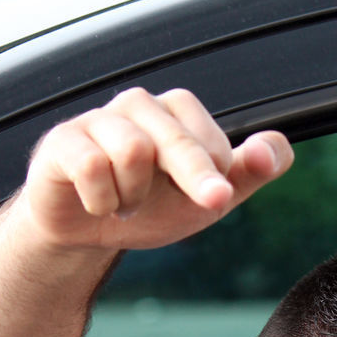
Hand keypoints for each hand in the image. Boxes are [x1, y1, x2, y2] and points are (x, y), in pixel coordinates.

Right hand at [17, 87, 292, 252]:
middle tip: (197, 206)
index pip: (214, 143)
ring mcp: (99, 118)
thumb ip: (250, 173)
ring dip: (134, 197)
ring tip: (124, 202)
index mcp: (179, 113)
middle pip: (178, 140)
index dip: (212, 181)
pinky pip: (92, 168)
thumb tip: (273, 149)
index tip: (197, 195)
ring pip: (134, 151)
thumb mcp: (206, 198)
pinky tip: (95, 203)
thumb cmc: (149, 207)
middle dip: (191, 182)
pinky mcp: (62, 139)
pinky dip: (101, 202)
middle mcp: (140, 105)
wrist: (85, 232)